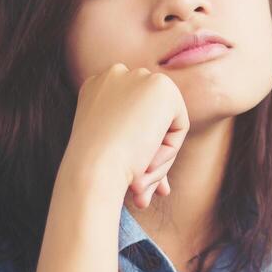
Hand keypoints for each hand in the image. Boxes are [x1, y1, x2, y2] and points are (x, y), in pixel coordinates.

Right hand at [65, 63, 188, 208]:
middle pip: (150, 119)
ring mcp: (138, 77)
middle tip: (141, 196)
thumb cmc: (93, 170)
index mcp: (95, 87)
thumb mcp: (107, 152)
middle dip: (152, 158)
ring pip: (165, 125)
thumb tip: (159, 177)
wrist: (92, 170)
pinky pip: (179, 126)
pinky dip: (168, 151)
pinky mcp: (162, 87)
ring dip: (158, 160)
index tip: (134, 184)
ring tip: (139, 186)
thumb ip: (131, 147)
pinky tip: (147, 161)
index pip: (132, 117)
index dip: (137, 150)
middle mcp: (115, 74)